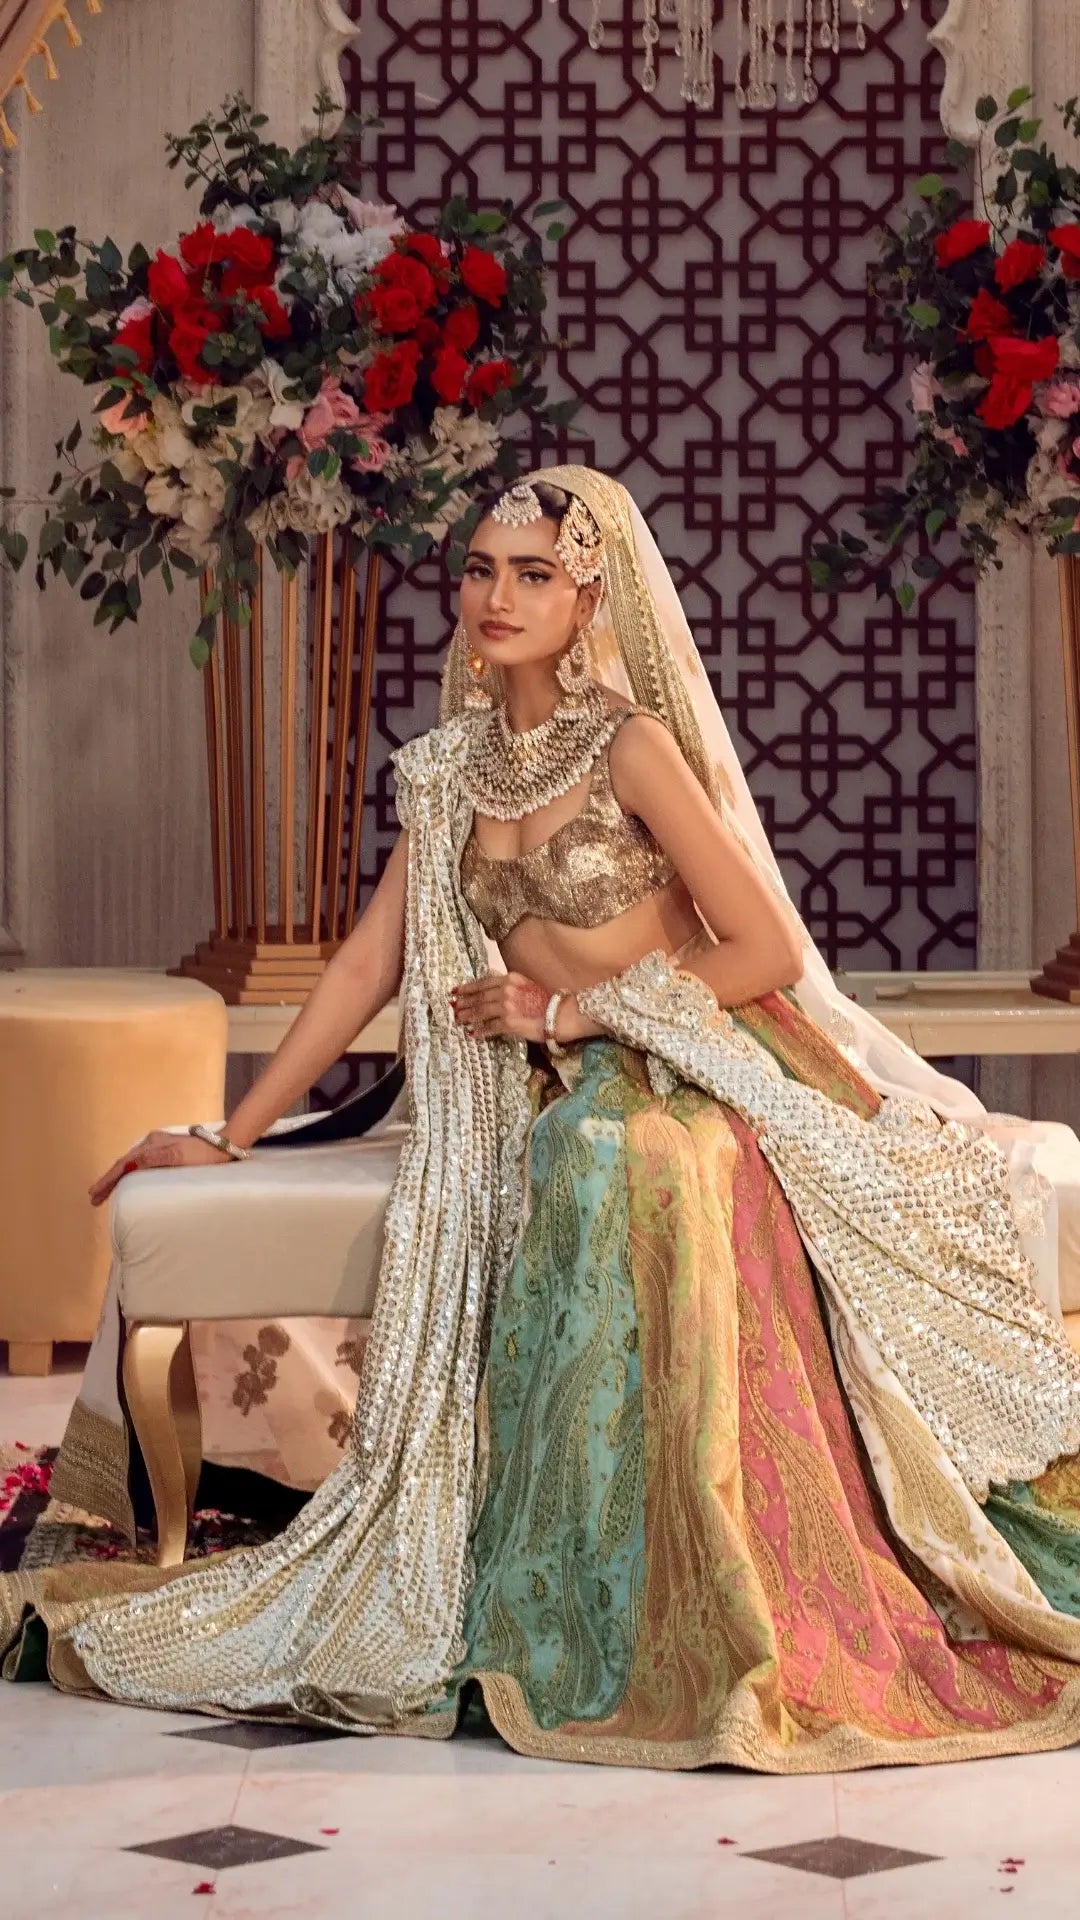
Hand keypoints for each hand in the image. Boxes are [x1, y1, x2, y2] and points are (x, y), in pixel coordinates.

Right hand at [89, 1131, 229, 1208]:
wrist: (224, 1146)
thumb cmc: (203, 1155)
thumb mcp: (178, 1157)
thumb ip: (154, 1159)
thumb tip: (128, 1165)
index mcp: (152, 1144)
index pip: (123, 1164)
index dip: (107, 1180)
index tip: (94, 1194)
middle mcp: (152, 1142)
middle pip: (124, 1163)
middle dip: (108, 1180)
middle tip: (95, 1198)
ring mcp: (159, 1146)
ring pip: (131, 1163)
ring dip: (117, 1177)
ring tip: (105, 1191)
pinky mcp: (167, 1150)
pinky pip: (141, 1163)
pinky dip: (129, 1173)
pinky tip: (128, 1180)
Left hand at [450, 972, 549, 1042]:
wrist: (562, 1014)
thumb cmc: (547, 1001)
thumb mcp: (527, 986)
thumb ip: (510, 985)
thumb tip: (492, 988)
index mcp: (511, 978)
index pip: (483, 982)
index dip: (468, 987)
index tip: (457, 991)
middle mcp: (507, 990)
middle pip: (479, 996)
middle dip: (464, 1003)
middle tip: (454, 1007)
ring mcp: (507, 1006)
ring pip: (480, 1011)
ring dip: (468, 1016)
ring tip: (458, 1020)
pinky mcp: (509, 1022)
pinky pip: (489, 1027)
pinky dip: (480, 1031)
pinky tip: (472, 1034)